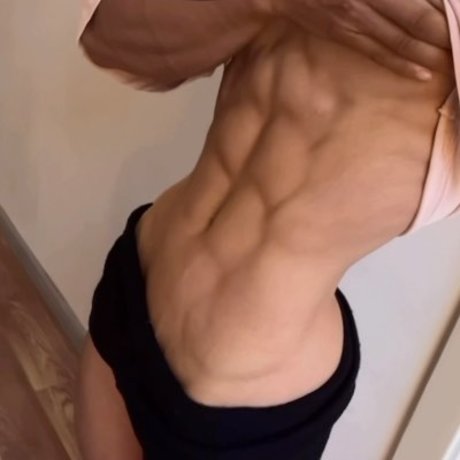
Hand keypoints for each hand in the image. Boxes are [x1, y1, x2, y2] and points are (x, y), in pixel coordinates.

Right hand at [272, 0, 452, 79]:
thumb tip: (423, 2)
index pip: (418, 5)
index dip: (442, 17)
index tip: (459, 26)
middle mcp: (364, 4)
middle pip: (414, 22)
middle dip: (442, 36)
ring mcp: (354, 23)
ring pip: (399, 42)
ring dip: (427, 54)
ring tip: (451, 64)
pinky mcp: (344, 37)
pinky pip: (377, 53)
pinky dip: (401, 64)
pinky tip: (421, 74)